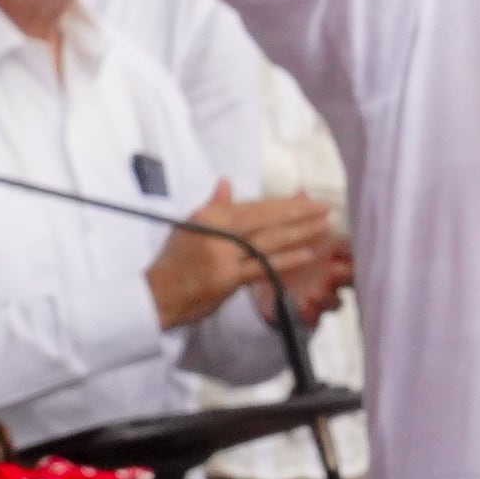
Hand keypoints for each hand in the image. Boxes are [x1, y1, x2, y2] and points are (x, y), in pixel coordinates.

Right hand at [152, 188, 345, 330]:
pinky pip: (261, 267)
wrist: (154, 295)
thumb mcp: (189, 227)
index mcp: (210, 217)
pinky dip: (286, 260)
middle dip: (298, 212)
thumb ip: (214, 207)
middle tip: (325, 207)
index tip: (305, 199)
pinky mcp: (227, 279)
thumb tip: (227, 183)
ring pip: (269, 241)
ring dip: (300, 232)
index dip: (282, 204)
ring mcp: (223, 256)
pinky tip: (307, 254)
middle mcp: (218, 232)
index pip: (254, 207)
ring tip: (324, 226)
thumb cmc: (173, 262)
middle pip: (266, 220)